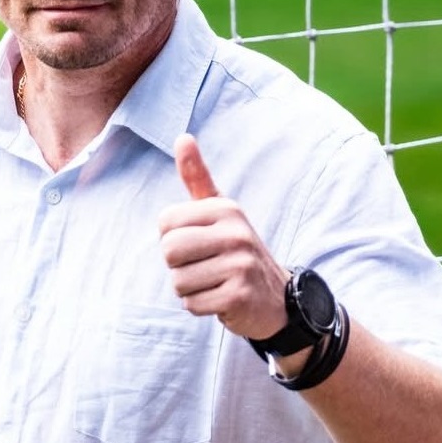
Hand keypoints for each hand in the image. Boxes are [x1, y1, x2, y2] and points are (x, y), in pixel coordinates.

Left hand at [158, 133, 290, 339]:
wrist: (276, 298)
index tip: (197, 242)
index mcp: (225, 209)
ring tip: (214, 281)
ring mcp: (240, 265)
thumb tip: (182, 137)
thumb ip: (198, 177)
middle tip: (203, 265)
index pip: (165, 222)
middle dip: (178, 265)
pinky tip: (220, 297)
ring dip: (189, 288)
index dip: (172, 238)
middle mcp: (236, 233)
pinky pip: (192, 304)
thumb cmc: (234, 249)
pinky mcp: (240, 296)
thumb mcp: (220, 210)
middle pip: (169, 251)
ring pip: (178, 281)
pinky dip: (200, 306)